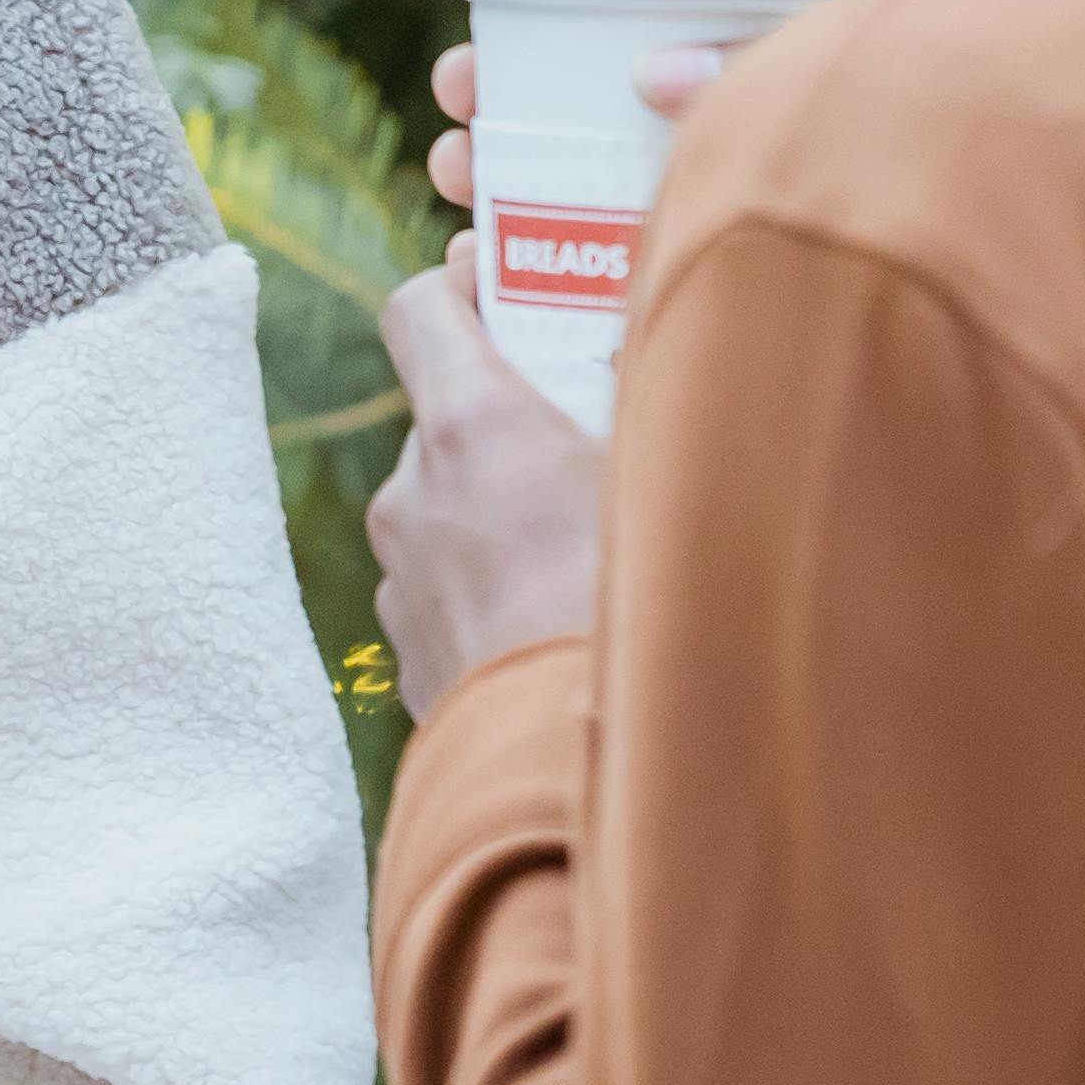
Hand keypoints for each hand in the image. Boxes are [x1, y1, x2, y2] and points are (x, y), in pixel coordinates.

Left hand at [374, 38, 730, 715]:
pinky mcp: (410, 659)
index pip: (417, 311)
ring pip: (453, 513)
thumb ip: (655, 407)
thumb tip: (681, 353)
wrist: (577, 795)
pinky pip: (454, 592)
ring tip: (596, 551)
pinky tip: (568, 625)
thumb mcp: (671, 483)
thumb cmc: (641, 622)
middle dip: (513, 419)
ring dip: (507, 514)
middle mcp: (413, 496)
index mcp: (470, 430)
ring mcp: (402, 585)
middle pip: (448, 418)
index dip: (460, 290)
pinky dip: (496, 590)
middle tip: (595, 439)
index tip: (509, 292)